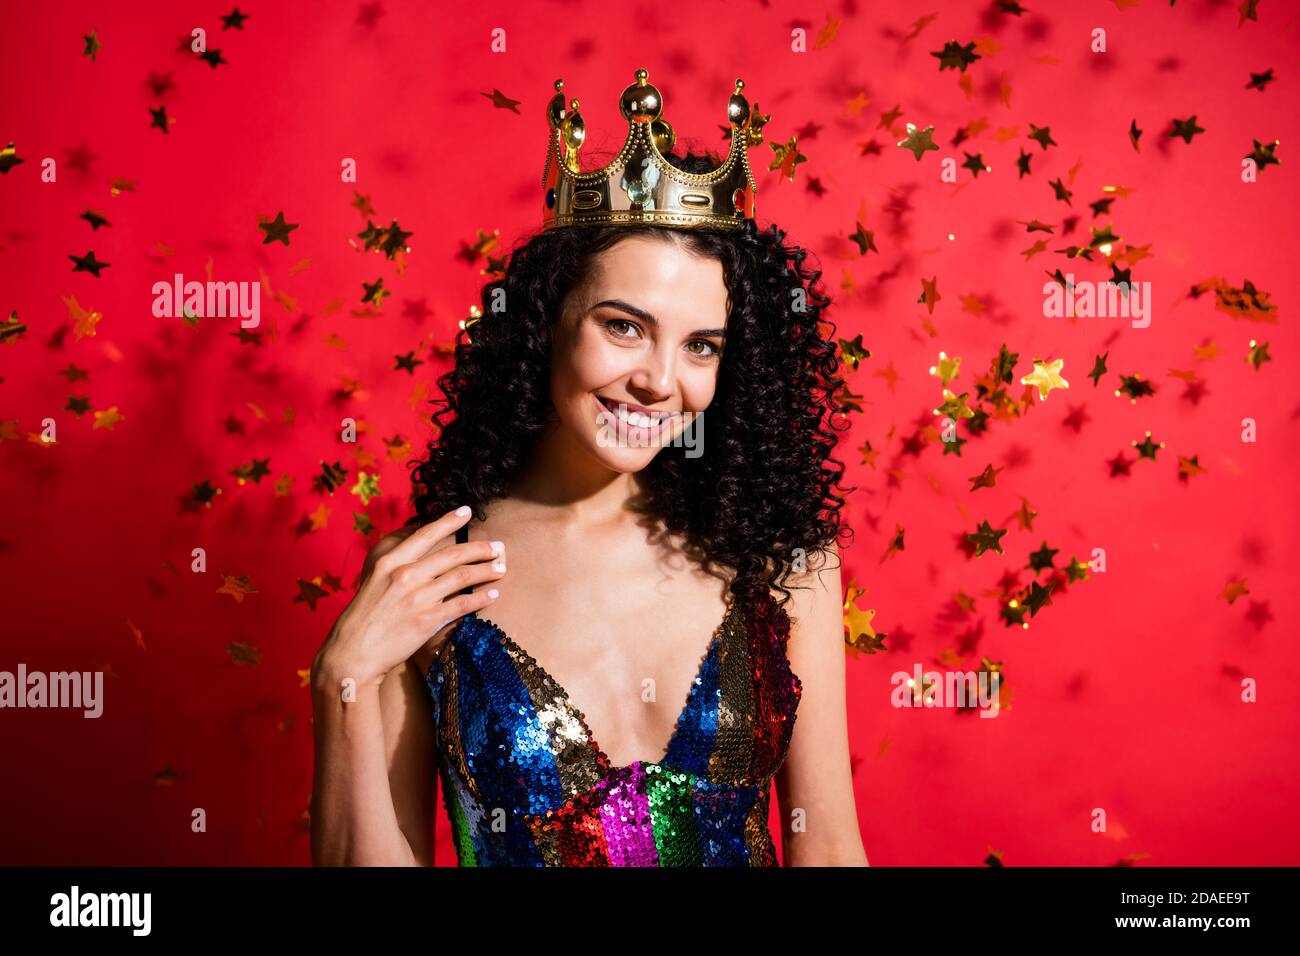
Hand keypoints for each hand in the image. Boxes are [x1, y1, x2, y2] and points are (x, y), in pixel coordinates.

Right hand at [313, 507, 503, 688]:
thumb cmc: (362, 619)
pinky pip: (462, 604)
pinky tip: (492, 594)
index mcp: (389, 562)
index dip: (449, 521)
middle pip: (452, 554)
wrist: (352, 653)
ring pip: (462, 576)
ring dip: (486, 570)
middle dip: (480, 548)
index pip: (425, 535)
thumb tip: (420, 555)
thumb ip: (396, 568)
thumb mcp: (374, 583)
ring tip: (501, 568)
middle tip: (498, 547)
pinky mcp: (427, 620)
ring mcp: (417, 597)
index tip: (467, 512)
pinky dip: (481, 597)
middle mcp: (405, 575)